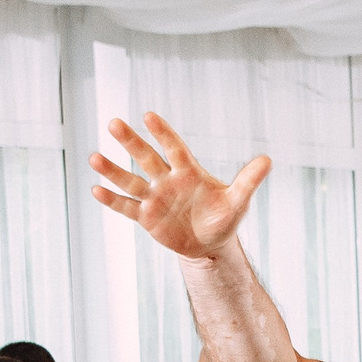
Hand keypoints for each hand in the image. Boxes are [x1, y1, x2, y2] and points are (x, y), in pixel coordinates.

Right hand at [91, 114, 269, 261]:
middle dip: (131, 142)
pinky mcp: (147, 217)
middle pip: (147, 158)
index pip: (174, 148)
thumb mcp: (238, 201)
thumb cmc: (224, 217)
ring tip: (93, 157)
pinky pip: (127, 207)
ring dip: (113, 170)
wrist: (210, 245)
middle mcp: (168, 180)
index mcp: (189, 172)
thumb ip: (248, 181)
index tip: (148, 116)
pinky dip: (113, 201)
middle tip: (114, 123)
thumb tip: (268, 160)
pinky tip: (95, 190)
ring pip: (131, 181)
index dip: (163, 133)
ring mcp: (155, 198)